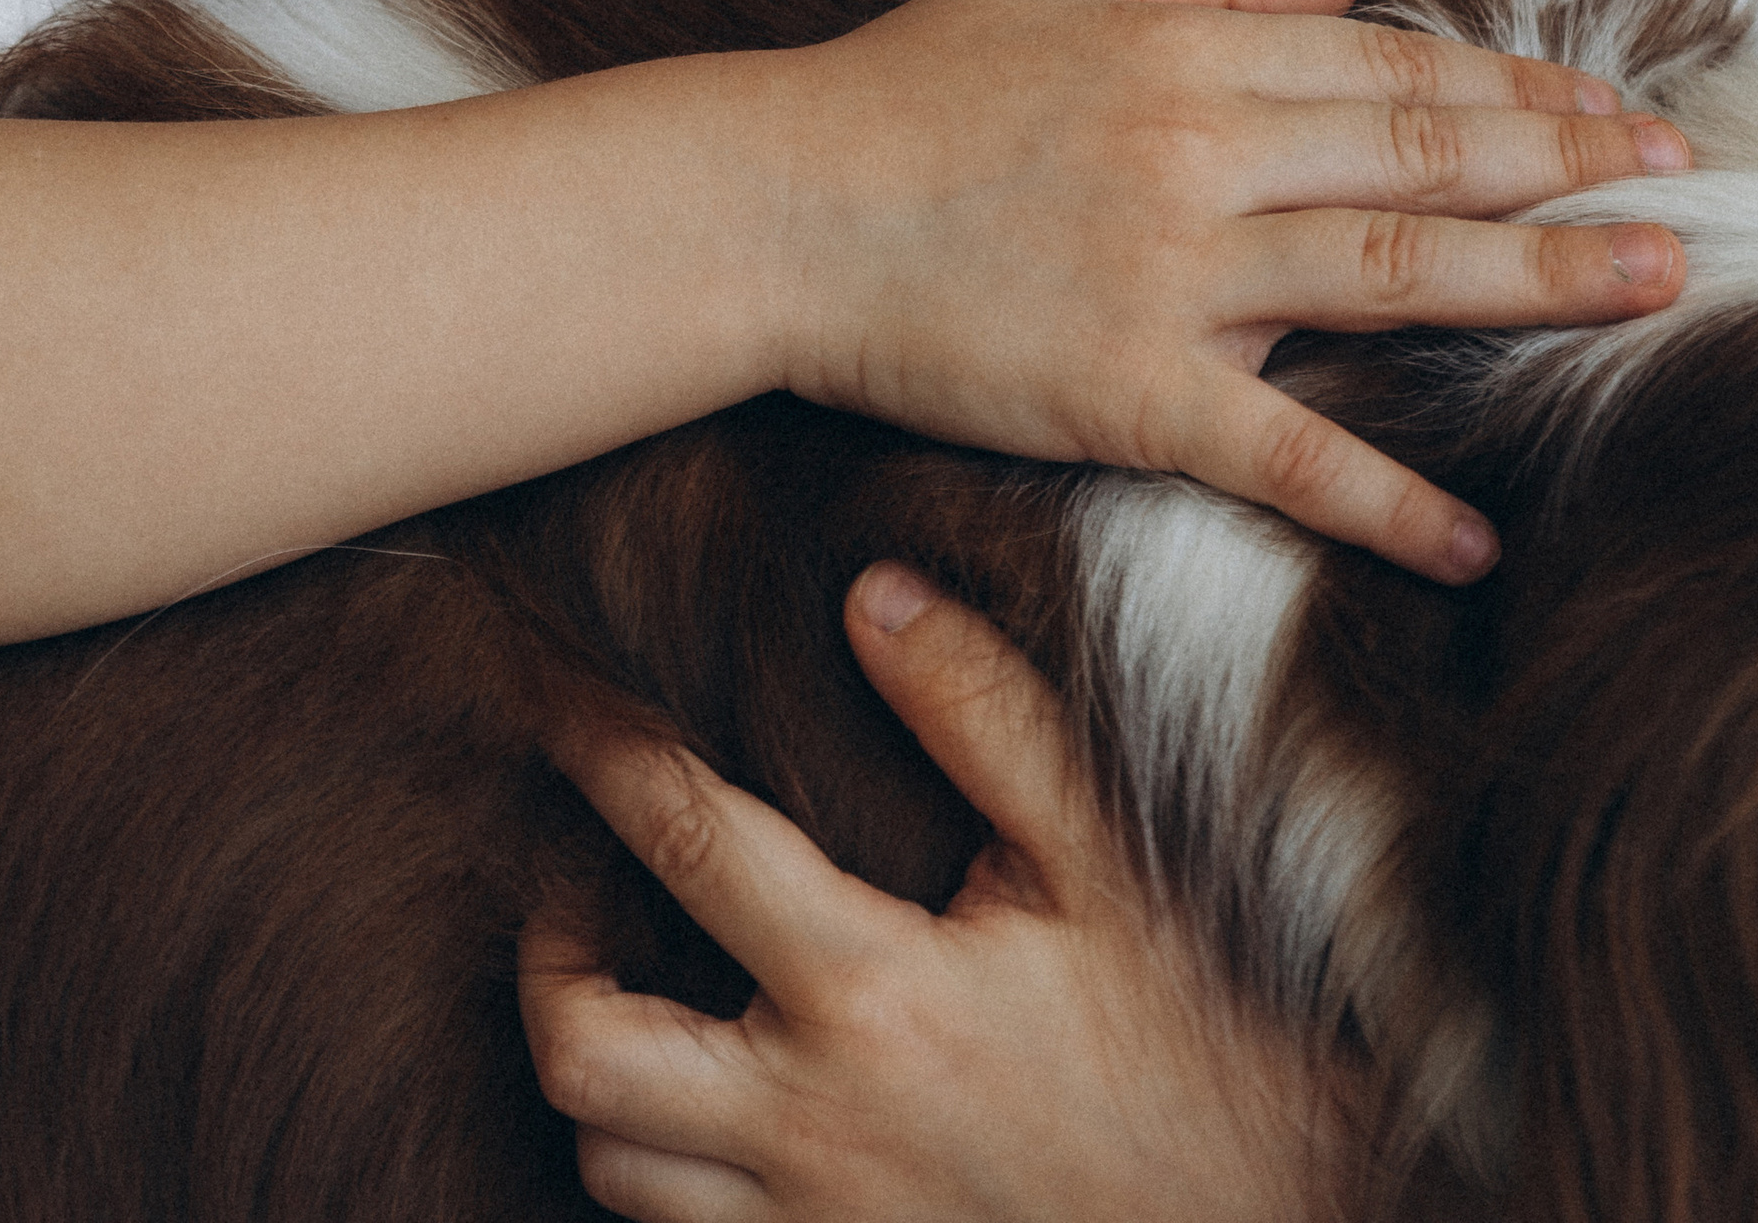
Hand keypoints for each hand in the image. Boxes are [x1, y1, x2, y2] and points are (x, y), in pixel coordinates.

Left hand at [523, 564, 1353, 1220]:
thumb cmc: (1209, 1047)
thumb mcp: (1108, 867)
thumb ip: (985, 722)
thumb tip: (874, 593)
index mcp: (875, 995)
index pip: (683, 842)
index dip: (599, 749)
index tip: (553, 694)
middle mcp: (817, 1128)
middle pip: (585, 1055)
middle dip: (548, 959)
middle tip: (575, 888)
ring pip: (617, 1173)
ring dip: (606, 1084)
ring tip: (646, 997)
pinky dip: (670, 1184)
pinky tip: (717, 1114)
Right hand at [772, 0, 1683, 578]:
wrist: (769, 205)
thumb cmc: (898, 91)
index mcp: (1180, 52)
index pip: (1390, 67)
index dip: (1517, 87)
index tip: (1615, 111)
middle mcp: (1194, 148)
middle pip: (1420, 154)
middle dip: (1568, 167)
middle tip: (1681, 187)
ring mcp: (1166, 270)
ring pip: (1388, 272)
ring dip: (1538, 283)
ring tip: (1650, 287)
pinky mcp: (1123, 387)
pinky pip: (1278, 450)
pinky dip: (1382, 496)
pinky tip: (1471, 532)